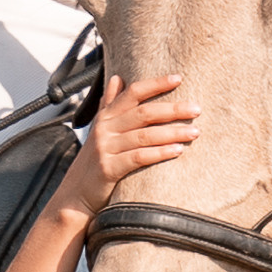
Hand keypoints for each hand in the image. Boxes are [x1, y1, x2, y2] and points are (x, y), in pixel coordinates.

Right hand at [60, 73, 199, 215]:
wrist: (75, 194)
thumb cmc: (94, 161)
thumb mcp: (100, 129)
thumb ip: (109, 103)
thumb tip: (116, 77)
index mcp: (106, 116)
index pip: (133, 93)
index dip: (156, 84)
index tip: (179, 78)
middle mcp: (104, 128)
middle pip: (143, 113)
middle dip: (172, 109)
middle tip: (196, 109)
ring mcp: (105, 148)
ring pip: (144, 135)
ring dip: (172, 132)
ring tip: (194, 132)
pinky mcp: (108, 168)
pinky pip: (139, 157)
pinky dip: (160, 153)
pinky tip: (177, 150)